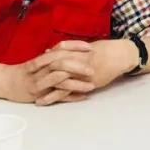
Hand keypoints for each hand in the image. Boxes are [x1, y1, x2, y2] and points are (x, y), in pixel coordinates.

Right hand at [3, 41, 95, 104]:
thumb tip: (72, 49)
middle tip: (92, 69)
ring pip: (58, 80)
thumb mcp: (38, 61)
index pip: (60, 49)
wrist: (5, 82)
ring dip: (76, 83)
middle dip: (77, 66)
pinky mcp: (38, 95)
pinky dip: (70, 97)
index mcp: (41, 59)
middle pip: (59, 64)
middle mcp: (39, 70)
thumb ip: (53, 56)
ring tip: (91, 85)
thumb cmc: (24, 71)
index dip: (75, 47)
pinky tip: (83, 97)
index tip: (89, 47)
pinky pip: (56, 96)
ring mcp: (38, 83)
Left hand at [22, 39, 137, 105]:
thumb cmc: (106, 49)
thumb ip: (69, 50)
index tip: (30, 67)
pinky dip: (57, 97)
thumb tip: (51, 51)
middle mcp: (77, 62)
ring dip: (46, 91)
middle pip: (53, 69)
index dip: (42, 61)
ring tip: (35, 99)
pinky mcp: (88, 83)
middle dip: (40, 76)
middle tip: (27, 84)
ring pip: (59, 82)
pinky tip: (50, 103)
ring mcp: (82, 73)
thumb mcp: (86, 47)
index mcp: (75, 51)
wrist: (122, 54)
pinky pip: (69, 91)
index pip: (54, 56)